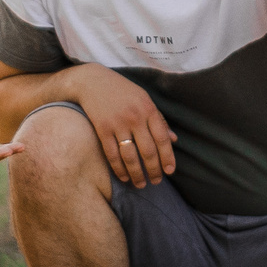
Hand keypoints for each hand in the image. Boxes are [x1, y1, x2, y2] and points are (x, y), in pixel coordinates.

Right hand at [69, 66, 176, 186]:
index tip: (170, 171)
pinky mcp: (102, 128)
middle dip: (153, 170)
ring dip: (137, 173)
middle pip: (148, 150)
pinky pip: (112, 154)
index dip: (167, 157)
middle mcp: (135, 117)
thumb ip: (159, 119)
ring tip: (141, 184)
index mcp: (148, 109)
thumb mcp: (144, 99)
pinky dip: (119, 168)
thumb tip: (174, 139)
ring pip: (130, 156)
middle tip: (156, 182)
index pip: (162, 138)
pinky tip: (124, 177)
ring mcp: (117, 123)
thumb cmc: (121, 90)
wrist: (92, 81)